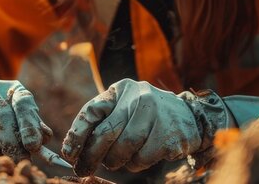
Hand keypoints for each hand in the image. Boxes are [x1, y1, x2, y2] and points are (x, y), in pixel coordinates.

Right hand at [0, 80, 52, 160]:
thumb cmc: (10, 112)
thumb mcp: (25, 116)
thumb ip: (35, 127)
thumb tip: (43, 139)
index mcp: (15, 90)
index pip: (23, 103)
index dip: (28, 125)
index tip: (33, 146)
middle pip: (0, 117)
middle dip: (9, 144)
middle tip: (16, 162)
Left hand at [61, 79, 229, 175]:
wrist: (190, 117)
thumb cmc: (145, 116)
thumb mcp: (123, 108)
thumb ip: (101, 123)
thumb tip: (72, 150)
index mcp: (122, 89)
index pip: (92, 110)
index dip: (77, 134)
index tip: (68, 153)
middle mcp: (139, 96)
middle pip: (107, 132)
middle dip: (92, 155)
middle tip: (84, 169)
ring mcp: (157, 114)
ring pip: (124, 148)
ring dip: (116, 160)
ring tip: (117, 159)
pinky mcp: (169, 134)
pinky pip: (142, 158)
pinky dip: (135, 163)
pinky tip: (140, 156)